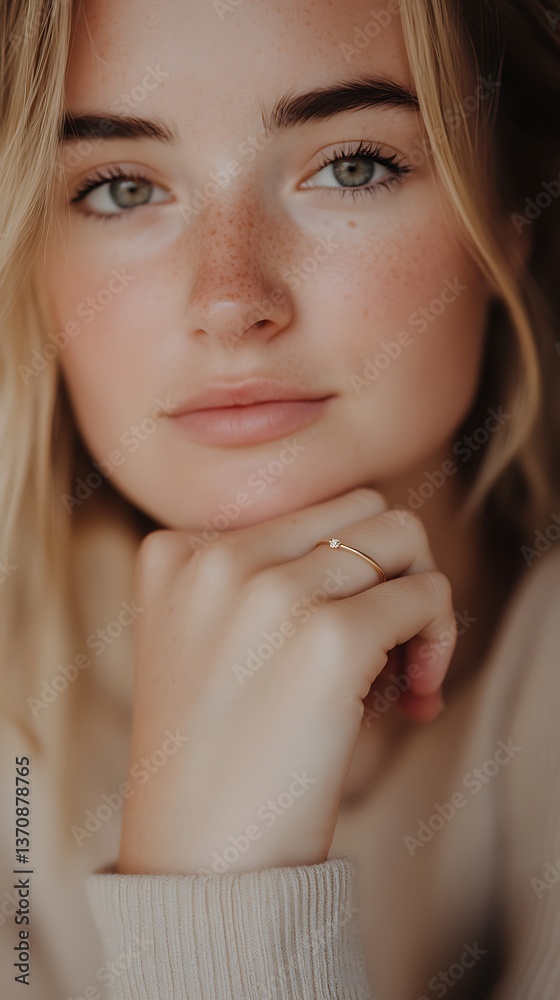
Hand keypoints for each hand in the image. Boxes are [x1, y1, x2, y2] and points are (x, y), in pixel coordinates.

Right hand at [117, 487, 455, 875]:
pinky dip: (438, 642)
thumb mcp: (200, 637)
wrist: (197, 860)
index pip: (304, 510)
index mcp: (175, 551)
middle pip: (360, 509)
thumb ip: (260, 574)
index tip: (335, 637)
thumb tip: (388, 542)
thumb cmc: (213, 756)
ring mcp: (271, 593)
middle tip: (383, 647)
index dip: (339, 570)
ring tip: (398, 676)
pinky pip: (426, 596)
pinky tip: (412, 700)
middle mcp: (217, 557)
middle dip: (387, 569)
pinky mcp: (328, 637)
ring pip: (402, 539)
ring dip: (417, 603)